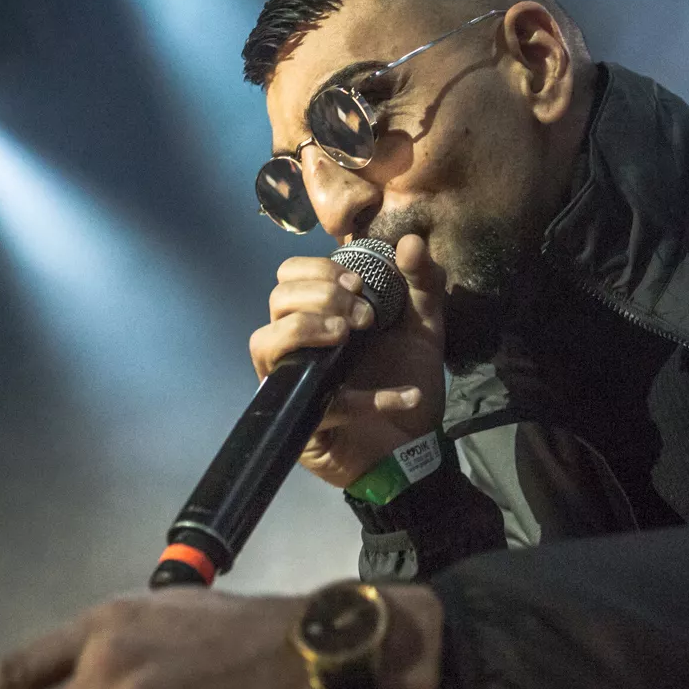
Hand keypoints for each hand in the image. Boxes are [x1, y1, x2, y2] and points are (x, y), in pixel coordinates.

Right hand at [249, 234, 446, 487]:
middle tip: (363, 317)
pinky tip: (404, 395)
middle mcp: (295, 348)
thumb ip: (422, 283)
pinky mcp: (302, 426)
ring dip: (306, 329)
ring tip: (347, 337)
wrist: (416, 445)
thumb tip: (411, 242)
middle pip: (276, 302)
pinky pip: (320, 404)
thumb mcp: (423, 326)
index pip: (289, 276)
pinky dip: (364, 399)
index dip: (317, 270)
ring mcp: (291, 385)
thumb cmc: (406, 378)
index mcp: (317, 317)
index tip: (358, 283)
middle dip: (320, 297)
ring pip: (265, 344)